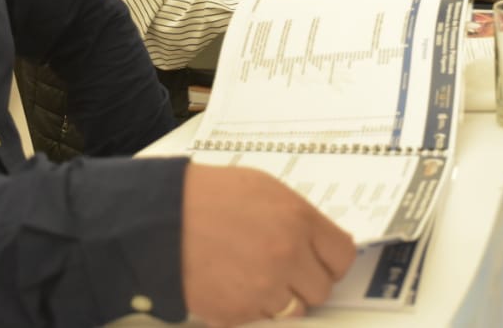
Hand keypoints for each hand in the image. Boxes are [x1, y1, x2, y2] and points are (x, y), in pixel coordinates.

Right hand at [181, 164, 354, 326]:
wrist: (160, 217)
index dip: (330, 260)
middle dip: (305, 282)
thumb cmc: (205, 197)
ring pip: (294, 310)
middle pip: (321, 289)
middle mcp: (287, 254)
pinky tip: (233, 284)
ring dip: (279, 298)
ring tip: (252, 275)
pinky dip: (251, 308)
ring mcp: (264, 287)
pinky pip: (261, 320)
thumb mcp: (263, 188)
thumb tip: (317, 240)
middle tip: (283, 270)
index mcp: (298, 219)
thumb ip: (297, 217)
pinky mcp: (239, 312)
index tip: (321, 261)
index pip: (342, 256)